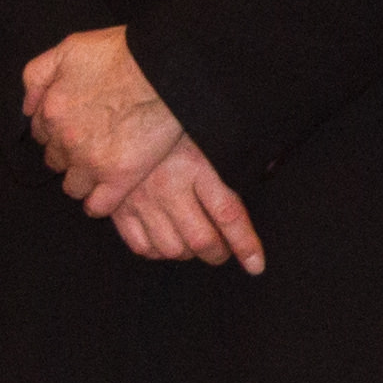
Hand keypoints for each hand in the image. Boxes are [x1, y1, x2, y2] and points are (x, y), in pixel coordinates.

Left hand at [18, 24, 195, 215]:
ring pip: (72, 186)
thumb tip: (28, 106)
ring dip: (81, 180)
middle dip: (69, 155)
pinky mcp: (120, 177)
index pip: (43, 134)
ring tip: (99, 172)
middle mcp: (65, 140)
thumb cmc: (121, 54)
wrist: (163, 69)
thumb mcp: (67, 50)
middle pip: (56, 160)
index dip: (58, 133)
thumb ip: (38, 76)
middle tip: (92, 148)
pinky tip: (104, 197)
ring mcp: (91, 161)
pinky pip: (98, 206)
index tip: (74, 132)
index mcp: (51, 111)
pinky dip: (98, 204)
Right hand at [102, 138, 266, 271]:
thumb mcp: (206, 141)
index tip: (256, 265)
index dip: (246, 245)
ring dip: (188, 253)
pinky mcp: (117, 207)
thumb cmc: (172, 130)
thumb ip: (227, 170)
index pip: (228, 214)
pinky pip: (141, 246)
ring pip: (171, 249)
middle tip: (222, 249)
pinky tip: (165, 238)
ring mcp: (139, 198)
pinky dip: (157, 251)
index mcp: (196, 165)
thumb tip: (265, 178)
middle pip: (200, 239)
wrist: (119, 117)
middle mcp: (167, 184)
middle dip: (217, 253)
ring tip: (192, 241)